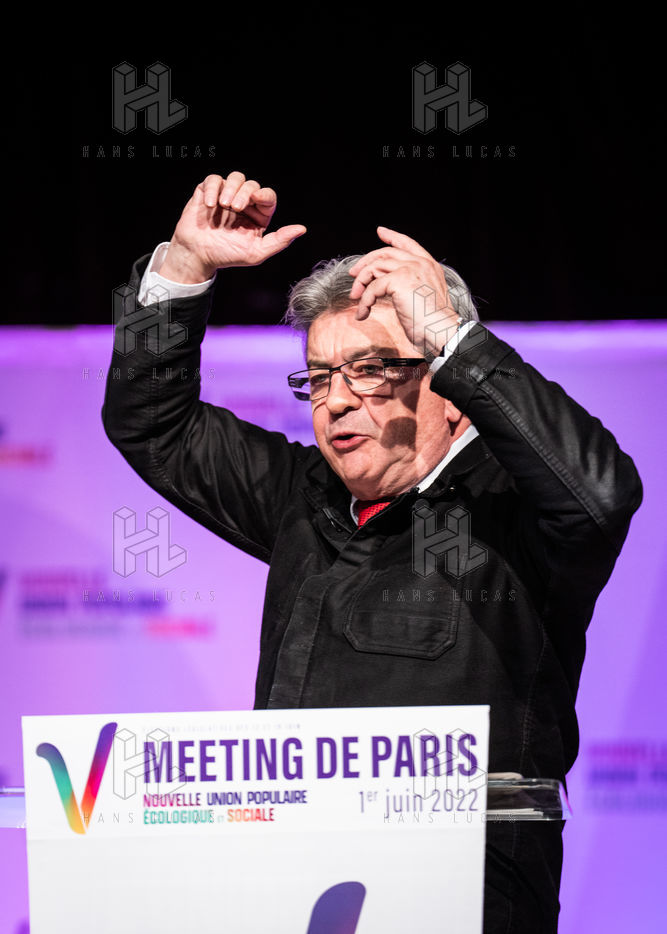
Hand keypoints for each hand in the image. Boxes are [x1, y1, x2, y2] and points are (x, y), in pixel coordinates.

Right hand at [159, 172, 306, 282]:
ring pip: (235, 177)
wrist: (199, 256)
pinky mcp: (208, 192)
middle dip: (245, 193)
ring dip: (231, 188)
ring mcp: (226, 196)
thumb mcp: (256, 252)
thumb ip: (279, 241)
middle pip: (251, 185)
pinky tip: (210, 204)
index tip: (257, 198)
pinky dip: (212, 188)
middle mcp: (244, 203)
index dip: (264, 194)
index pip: (268, 196)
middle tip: (235, 207)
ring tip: (224, 205)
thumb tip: (301, 229)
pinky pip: (213, 179)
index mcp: (258, 216)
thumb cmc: (227, 255)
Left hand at [347, 227, 460, 357]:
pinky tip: (363, 313)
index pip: (408, 244)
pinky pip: (372, 287)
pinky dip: (364, 301)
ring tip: (356, 299)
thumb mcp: (423, 296)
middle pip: (385, 253)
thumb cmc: (434, 323)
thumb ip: (410, 285)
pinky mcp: (399, 280)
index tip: (380, 231)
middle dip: (366, 262)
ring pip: (375, 267)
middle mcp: (420, 263)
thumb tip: (388, 286)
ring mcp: (410, 269)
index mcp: (429, 266)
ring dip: (361, 283)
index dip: (392, 236)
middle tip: (353, 274)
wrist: (441, 330)